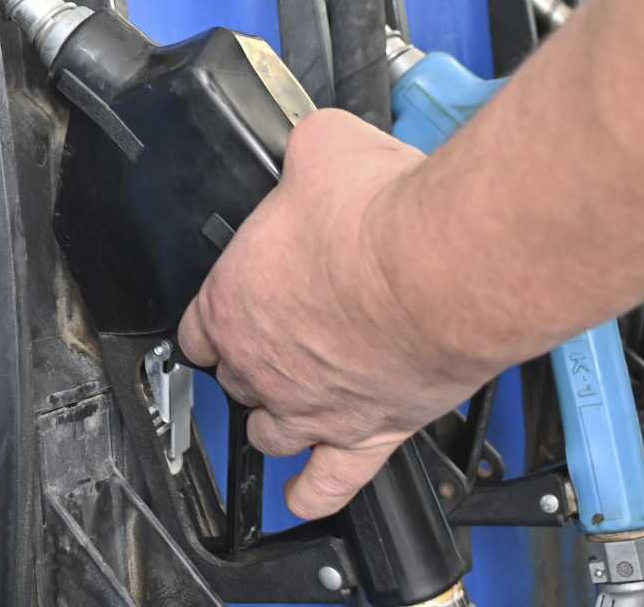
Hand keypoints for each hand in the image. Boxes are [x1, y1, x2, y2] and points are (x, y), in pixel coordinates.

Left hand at [177, 109, 493, 519]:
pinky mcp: (371, 433)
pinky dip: (314, 493)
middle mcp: (263, 361)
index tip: (227, 313)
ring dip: (273, 421)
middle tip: (281, 337)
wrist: (445, 267)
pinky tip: (306, 498)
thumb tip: (314, 145)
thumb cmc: (382, 213)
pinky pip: (332, 482)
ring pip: (271, 432)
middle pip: (236, 377)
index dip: (214, 318)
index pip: (198, 326)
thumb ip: (305, 156)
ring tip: (285, 408)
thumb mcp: (324, 147)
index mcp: (235, 296)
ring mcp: (313, 405)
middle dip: (252, 359)